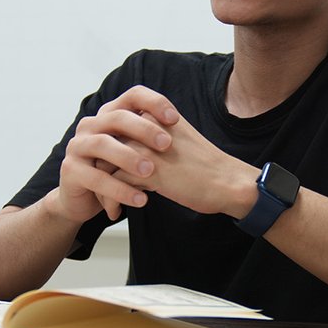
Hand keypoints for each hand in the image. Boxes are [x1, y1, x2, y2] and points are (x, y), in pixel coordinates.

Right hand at [48, 86, 179, 222]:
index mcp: (108, 115)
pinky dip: (120, 189)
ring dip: (129, 157)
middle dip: (143, 129)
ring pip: (103, 145)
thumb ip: (149, 137)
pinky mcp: (70, 171)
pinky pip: (96, 178)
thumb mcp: (133, 151)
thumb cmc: (115, 171)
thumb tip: (182, 127)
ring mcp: (77, 146)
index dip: (154, 102)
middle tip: (166, 145)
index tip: (175, 118)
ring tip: (150, 172)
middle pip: (117, 118)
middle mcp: (90, 125)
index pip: (132, 96)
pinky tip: (140, 199)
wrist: (82, 199)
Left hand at [112, 111, 256, 217]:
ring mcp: (147, 149)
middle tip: (102, 190)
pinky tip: (117, 211)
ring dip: (102, 187)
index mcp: (155, 116)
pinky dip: (113, 199)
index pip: (115, 128)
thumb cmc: (205, 166)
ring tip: (108, 204)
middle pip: (106, 145)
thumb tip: (126, 150)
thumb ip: (153, 137)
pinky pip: (115, 184)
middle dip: (100, 171)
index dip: (108, 151)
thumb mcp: (177, 138)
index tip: (109, 171)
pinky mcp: (150, 172)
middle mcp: (148, 128)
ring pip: (106, 164)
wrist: (228, 181)